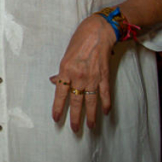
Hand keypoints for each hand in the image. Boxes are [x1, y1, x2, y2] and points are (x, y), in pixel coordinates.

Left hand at [50, 14, 116, 131]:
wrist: (98, 31)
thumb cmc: (80, 40)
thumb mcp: (65, 55)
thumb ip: (62, 71)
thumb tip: (55, 82)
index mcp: (66, 70)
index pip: (60, 93)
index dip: (58, 107)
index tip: (56, 118)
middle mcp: (79, 76)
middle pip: (76, 101)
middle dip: (75, 117)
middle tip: (74, 129)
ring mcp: (93, 77)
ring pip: (91, 101)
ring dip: (91, 115)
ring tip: (91, 127)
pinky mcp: (105, 76)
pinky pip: (105, 93)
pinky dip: (106, 104)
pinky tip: (105, 113)